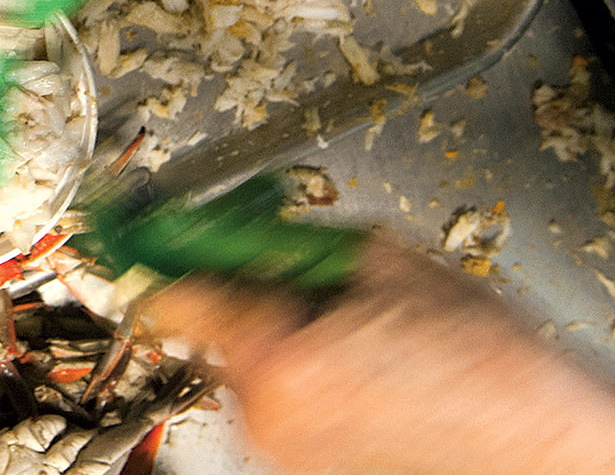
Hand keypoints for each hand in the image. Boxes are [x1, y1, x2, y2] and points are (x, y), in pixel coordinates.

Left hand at [145, 233, 614, 474]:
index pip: (169, 294)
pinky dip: (300, 374)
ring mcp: (284, 450)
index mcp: (276, 358)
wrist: (542, 448)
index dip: (155, 252)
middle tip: (297, 273)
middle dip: (243, 290)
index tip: (129, 229)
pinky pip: (277, 400)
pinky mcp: (306, 467)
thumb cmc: (486, 364)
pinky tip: (362, 368)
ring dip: (277, 334)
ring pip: (244, 362)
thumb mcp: (381, 261)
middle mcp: (265, 414)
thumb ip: (287, 239)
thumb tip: (229, 222)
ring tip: (357, 330)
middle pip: (209, 324)